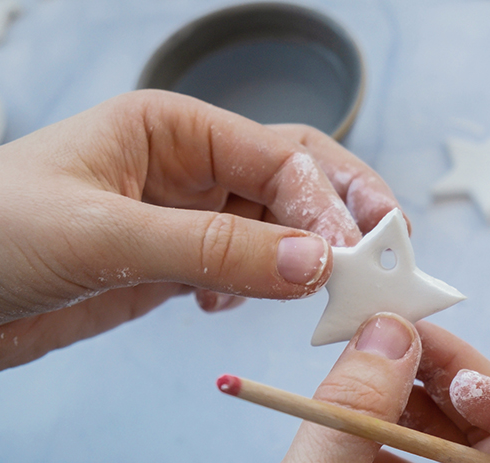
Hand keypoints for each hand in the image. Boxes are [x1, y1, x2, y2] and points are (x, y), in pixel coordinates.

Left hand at [0, 90, 398, 371]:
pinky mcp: (176, 266)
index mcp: (172, 127)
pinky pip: (246, 269)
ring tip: (334, 295)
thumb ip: (214, 248)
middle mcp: (189, 166)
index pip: (279, 155)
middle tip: (386, 259)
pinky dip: (263, 288)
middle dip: (343, 215)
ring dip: (311, 260)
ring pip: (277, 230)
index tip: (354, 256)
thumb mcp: (103, 234)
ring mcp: (186, 217)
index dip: (327, 202)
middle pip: (295, 180)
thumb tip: (317, 263)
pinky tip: (239, 308)